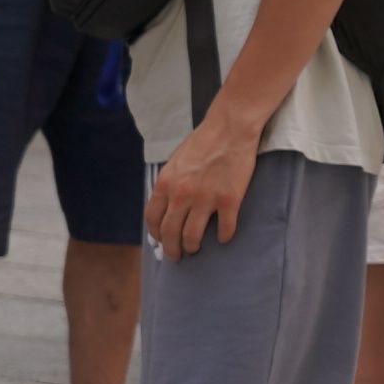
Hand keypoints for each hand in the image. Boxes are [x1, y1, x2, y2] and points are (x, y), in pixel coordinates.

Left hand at [146, 106, 263, 256]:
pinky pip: (225, 228)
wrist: (230, 128)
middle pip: (170, 233)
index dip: (156, 234)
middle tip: (177, 255)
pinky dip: (224, 236)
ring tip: (196, 248)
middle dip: (172, 249)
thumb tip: (167, 205)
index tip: (161, 240)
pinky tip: (224, 236)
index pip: (153, 219)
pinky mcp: (229, 200)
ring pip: (193, 236)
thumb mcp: (175, 162)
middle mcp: (182, 195)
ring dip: (193, 246)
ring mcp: (206, 199)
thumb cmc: (203, 141)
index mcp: (166, 184)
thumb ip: (169, 184)